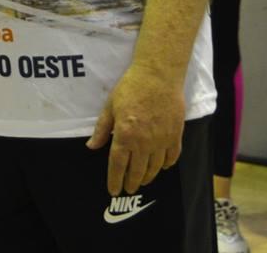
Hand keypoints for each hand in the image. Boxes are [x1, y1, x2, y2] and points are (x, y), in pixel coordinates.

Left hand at [85, 63, 184, 195]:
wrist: (158, 75)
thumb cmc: (131, 87)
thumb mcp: (110, 106)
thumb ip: (102, 129)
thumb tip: (91, 147)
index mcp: (125, 135)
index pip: (118, 165)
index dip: (114, 180)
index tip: (113, 190)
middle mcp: (144, 142)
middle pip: (137, 171)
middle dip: (131, 183)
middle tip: (128, 189)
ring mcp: (161, 140)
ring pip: (155, 168)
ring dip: (148, 177)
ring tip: (143, 181)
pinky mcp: (175, 135)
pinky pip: (172, 157)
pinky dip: (166, 165)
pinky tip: (162, 167)